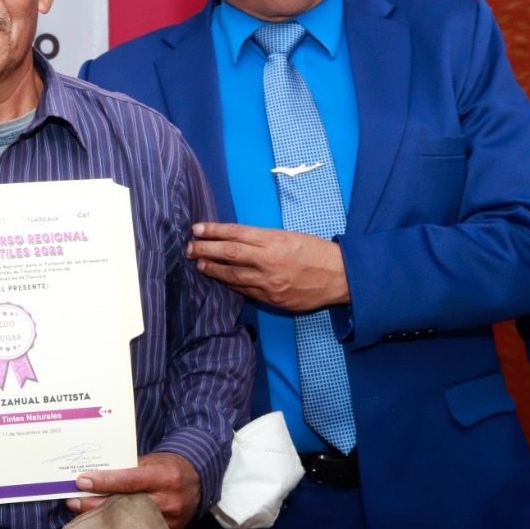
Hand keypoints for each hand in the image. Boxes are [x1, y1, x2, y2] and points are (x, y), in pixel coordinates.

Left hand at [67, 452, 200, 528]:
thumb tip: (96, 475)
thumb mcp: (152, 460)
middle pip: (124, 505)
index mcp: (164, 476)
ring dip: (102, 518)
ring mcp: (168, 521)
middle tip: (73, 500)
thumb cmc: (169, 466)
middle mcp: (168, 500)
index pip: (128, 480)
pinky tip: (102, 523)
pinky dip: (118, 528)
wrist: (197, 481)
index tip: (82, 481)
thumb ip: (128, 468)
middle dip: (94, 504)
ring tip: (81, 512)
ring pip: (128, 522)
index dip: (103, 481)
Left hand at [186, 222, 348, 309]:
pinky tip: (219, 278)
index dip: (213, 231)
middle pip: (228, 254)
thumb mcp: (289, 236)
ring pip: (232, 275)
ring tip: (199, 264)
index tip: (196, 229)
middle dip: (204, 250)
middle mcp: (268, 261)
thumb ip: (262, 239)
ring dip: (212, 269)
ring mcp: (269, 282)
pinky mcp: (272, 299)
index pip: (235, 233)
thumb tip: (234, 238)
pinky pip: (244, 291)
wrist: (340, 277)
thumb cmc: (315, 252)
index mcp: (273, 241)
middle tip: (188, 248)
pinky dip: (229, 283)